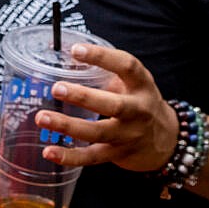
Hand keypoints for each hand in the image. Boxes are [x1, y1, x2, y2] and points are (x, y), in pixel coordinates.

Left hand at [35, 45, 178, 172]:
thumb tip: (61, 54)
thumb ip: (104, 72)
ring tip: (42, 117)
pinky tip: (49, 152)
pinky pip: (92, 157)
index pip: (126, 66)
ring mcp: (128, 134)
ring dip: (68, 126)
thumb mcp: (131, 84)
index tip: (75, 50)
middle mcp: (138, 110)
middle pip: (113, 105)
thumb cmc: (139, 103)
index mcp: (141, 85)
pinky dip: (70, 156)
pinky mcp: (117, 154)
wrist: (166, 140)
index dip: (102, 57)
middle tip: (56, 88)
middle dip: (83, 97)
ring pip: (97, 132)